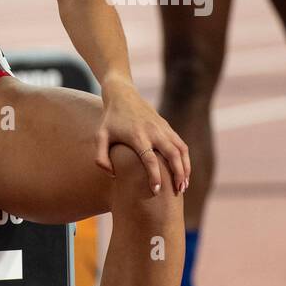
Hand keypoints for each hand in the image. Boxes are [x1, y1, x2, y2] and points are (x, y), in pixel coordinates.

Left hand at [93, 78, 189, 194]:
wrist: (123, 94)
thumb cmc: (110, 120)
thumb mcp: (100, 136)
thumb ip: (101, 157)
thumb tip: (112, 175)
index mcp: (137, 136)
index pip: (150, 159)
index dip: (155, 176)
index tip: (156, 191)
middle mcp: (153, 131)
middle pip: (172, 154)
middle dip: (178, 174)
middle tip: (178, 191)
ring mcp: (163, 128)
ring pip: (181, 150)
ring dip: (185, 168)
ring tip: (183, 185)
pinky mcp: (167, 126)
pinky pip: (181, 144)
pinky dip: (185, 159)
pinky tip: (184, 171)